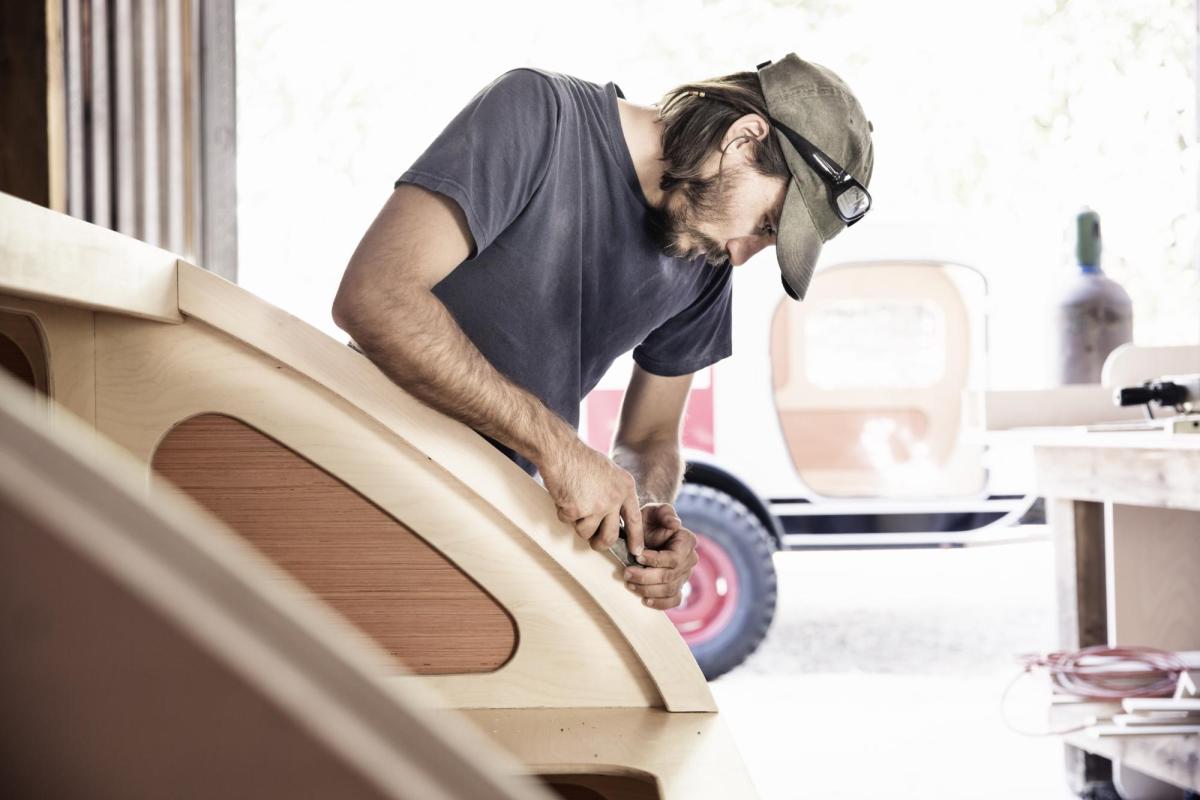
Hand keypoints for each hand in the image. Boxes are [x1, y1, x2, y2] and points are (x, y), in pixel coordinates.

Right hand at [539, 437, 645, 556]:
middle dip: (601, 544)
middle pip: (610, 536)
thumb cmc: (581, 459)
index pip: (635, 519)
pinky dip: (562, 512)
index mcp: (625, 488)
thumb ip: (615, 494)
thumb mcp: (610, 473)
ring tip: (573, 501)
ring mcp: (596, 505)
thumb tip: (614, 518)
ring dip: (577, 522)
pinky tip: (564, 495)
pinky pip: (568, 522)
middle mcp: (614, 499)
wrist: (561, 450)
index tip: (637, 551)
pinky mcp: (576, 510)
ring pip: (586, 532)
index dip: (636, 538)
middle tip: (594, 544)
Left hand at [623, 503, 697, 609]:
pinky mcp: (677, 587)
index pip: (674, 558)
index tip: (637, 556)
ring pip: (670, 589)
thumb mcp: (654, 511)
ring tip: (630, 584)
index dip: (656, 560)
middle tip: (626, 573)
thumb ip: (664, 512)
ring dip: (648, 589)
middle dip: (646, 577)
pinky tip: (645, 601)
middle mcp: (689, 560)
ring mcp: (684, 575)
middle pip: (670, 576)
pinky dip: (660, 603)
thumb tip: (675, 524)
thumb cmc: (649, 521)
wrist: (645, 533)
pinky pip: (673, 600)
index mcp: (687, 541)